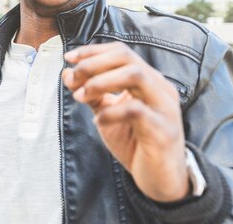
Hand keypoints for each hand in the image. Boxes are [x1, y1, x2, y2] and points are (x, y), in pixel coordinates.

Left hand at [62, 42, 188, 201]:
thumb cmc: (134, 142)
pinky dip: (111, 112)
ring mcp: (165, 108)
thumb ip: (90, 93)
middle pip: (127, 57)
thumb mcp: (107, 113)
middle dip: (93, 64)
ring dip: (101, 82)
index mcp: (148, 80)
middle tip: (73, 79)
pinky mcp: (163, 130)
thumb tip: (67, 72)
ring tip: (82, 97)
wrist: (160, 179)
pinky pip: (137, 110)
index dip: (93, 51)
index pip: (121, 52)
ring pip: (135, 76)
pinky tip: (99, 121)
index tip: (69, 58)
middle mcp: (160, 88)